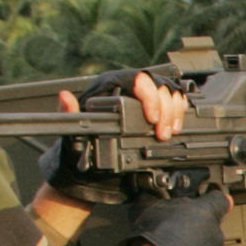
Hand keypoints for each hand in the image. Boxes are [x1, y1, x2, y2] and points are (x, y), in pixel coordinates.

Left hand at [37, 71, 193, 236]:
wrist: (91, 166)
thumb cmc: (81, 148)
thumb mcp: (72, 134)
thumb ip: (70, 115)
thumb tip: (65, 97)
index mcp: (109, 87)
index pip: (137, 79)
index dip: (150, 96)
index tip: (152, 119)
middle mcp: (128, 89)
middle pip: (158, 85)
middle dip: (166, 109)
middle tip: (163, 133)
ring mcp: (143, 98)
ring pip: (170, 92)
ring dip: (175, 111)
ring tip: (170, 132)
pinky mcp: (155, 109)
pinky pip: (174, 102)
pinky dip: (179, 112)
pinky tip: (176, 127)